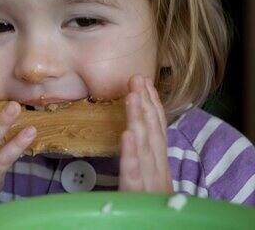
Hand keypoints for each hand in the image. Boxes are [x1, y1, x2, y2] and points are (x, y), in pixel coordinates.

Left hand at [119, 75, 173, 193]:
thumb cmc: (146, 208)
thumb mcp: (147, 186)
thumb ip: (142, 165)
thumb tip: (134, 137)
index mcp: (159, 166)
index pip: (158, 130)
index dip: (153, 106)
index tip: (145, 83)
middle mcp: (157, 170)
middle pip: (152, 132)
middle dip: (146, 103)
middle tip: (136, 77)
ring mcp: (149, 183)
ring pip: (143, 146)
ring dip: (138, 119)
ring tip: (132, 96)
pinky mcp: (135, 195)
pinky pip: (133, 172)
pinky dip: (130, 153)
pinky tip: (126, 134)